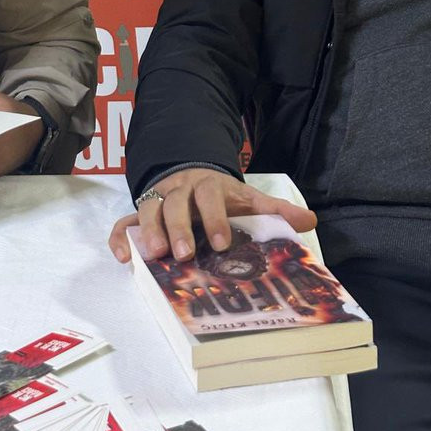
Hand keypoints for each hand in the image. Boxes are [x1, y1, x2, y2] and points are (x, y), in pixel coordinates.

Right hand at [108, 169, 316, 263]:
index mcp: (209, 186)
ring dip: (148, 231)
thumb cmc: (221, 197)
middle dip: (179, 228)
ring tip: (152, 256)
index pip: (210, 197)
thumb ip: (275, 209)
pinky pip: (125, 221)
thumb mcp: (247, 199)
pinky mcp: (140, 213)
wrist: (191, 173)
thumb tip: (310, 220)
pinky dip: (121, 237)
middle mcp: (180, 190)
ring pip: (147, 209)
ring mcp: (157, 200)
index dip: (214, 218)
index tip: (221, 244)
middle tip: (183, 254)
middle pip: (175, 203)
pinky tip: (123, 257)